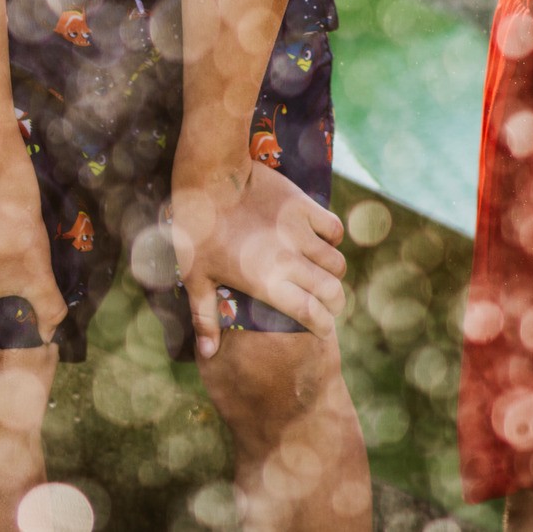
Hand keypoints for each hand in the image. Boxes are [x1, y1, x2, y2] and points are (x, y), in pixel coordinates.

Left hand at [172, 158, 346, 360]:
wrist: (212, 178)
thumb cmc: (198, 230)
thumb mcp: (196, 277)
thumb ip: (205, 317)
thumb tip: (209, 354)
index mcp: (268, 282)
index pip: (311, 313)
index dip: (323, 326)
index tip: (323, 331)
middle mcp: (290, 261)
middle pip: (332, 290)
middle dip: (335, 303)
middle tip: (327, 305)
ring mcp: (300, 232)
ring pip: (336, 262)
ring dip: (333, 273)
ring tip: (325, 276)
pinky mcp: (303, 206)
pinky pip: (333, 228)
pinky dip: (333, 238)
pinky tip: (322, 241)